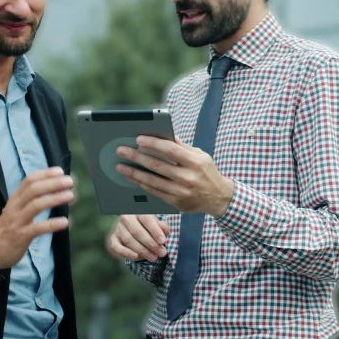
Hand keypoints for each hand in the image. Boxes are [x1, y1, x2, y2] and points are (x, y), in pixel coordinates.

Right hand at [0, 167, 74, 272]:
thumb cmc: (10, 228)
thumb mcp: (17, 210)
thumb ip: (33, 201)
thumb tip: (57, 191)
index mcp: (15, 199)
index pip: (29, 181)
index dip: (45, 174)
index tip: (60, 171)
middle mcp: (15, 207)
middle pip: (33, 190)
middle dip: (53, 183)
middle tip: (69, 182)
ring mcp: (17, 221)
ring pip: (35, 206)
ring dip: (54, 199)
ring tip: (70, 196)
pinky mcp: (20, 236)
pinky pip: (37, 228)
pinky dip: (52, 224)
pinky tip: (65, 222)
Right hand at [105, 215, 169, 262]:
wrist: (136, 227)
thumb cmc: (149, 225)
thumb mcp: (157, 223)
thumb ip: (162, 227)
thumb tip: (164, 232)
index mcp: (138, 210)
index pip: (146, 219)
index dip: (155, 231)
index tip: (163, 241)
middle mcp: (126, 217)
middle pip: (137, 231)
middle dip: (151, 244)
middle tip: (162, 253)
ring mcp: (118, 228)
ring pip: (129, 240)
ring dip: (142, 251)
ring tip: (154, 258)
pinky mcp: (113, 238)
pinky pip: (116, 247)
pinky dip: (126, 253)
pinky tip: (136, 257)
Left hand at [115, 136, 233, 216]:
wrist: (218, 197)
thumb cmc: (207, 172)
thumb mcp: (201, 155)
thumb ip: (183, 147)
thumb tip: (165, 136)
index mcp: (195, 162)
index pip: (171, 150)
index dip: (153, 144)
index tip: (138, 139)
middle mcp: (188, 177)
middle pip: (157, 166)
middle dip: (136, 157)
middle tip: (121, 151)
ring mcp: (182, 192)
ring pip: (152, 181)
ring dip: (134, 173)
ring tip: (120, 166)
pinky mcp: (176, 202)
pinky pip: (155, 192)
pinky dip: (141, 184)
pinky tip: (132, 178)